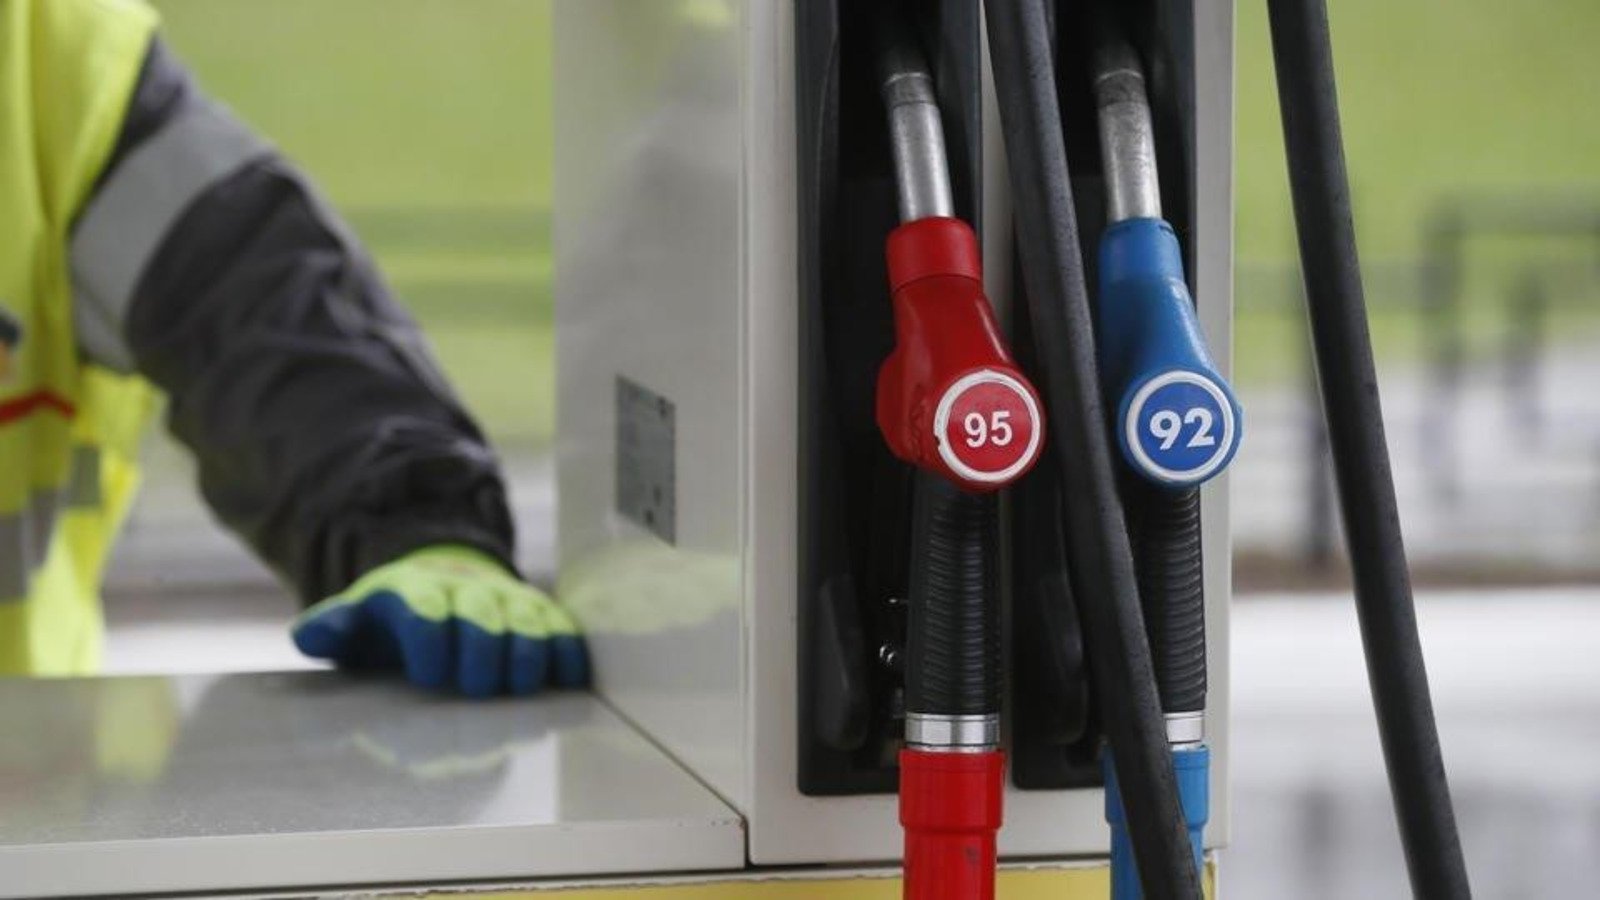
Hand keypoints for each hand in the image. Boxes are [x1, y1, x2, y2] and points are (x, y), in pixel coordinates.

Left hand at [291, 546, 587, 696]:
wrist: (446, 576)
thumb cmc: (396, 618)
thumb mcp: (357, 621)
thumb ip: (332, 629)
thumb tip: (309, 635)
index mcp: (414, 593)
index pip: (423, 610)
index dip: (429, 639)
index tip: (428, 675)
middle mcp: (465, 589)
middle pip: (480, 612)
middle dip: (482, 648)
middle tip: (478, 688)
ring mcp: (507, 598)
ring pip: (526, 617)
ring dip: (527, 651)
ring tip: (519, 686)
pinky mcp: (541, 611)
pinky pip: (561, 625)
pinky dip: (567, 649)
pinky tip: (567, 677)